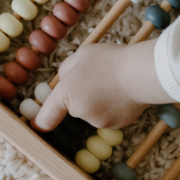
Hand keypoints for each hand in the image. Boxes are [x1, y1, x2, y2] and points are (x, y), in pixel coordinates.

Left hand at [33, 40, 174, 131]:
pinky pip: (111, 115)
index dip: (40, 123)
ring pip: (94, 112)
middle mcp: (80, 112)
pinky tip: (125, 93)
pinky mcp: (117, 125)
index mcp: (67, 93)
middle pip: (75, 107)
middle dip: (82, 96)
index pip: (46, 118)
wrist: (143, 74)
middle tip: (98, 77)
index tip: (37, 125)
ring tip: (115, 83)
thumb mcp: (82, 55)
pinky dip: (115, 107)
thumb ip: (67, 70)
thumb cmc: (111, 60)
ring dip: (99, 101)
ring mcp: (99, 121)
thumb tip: (65, 82)